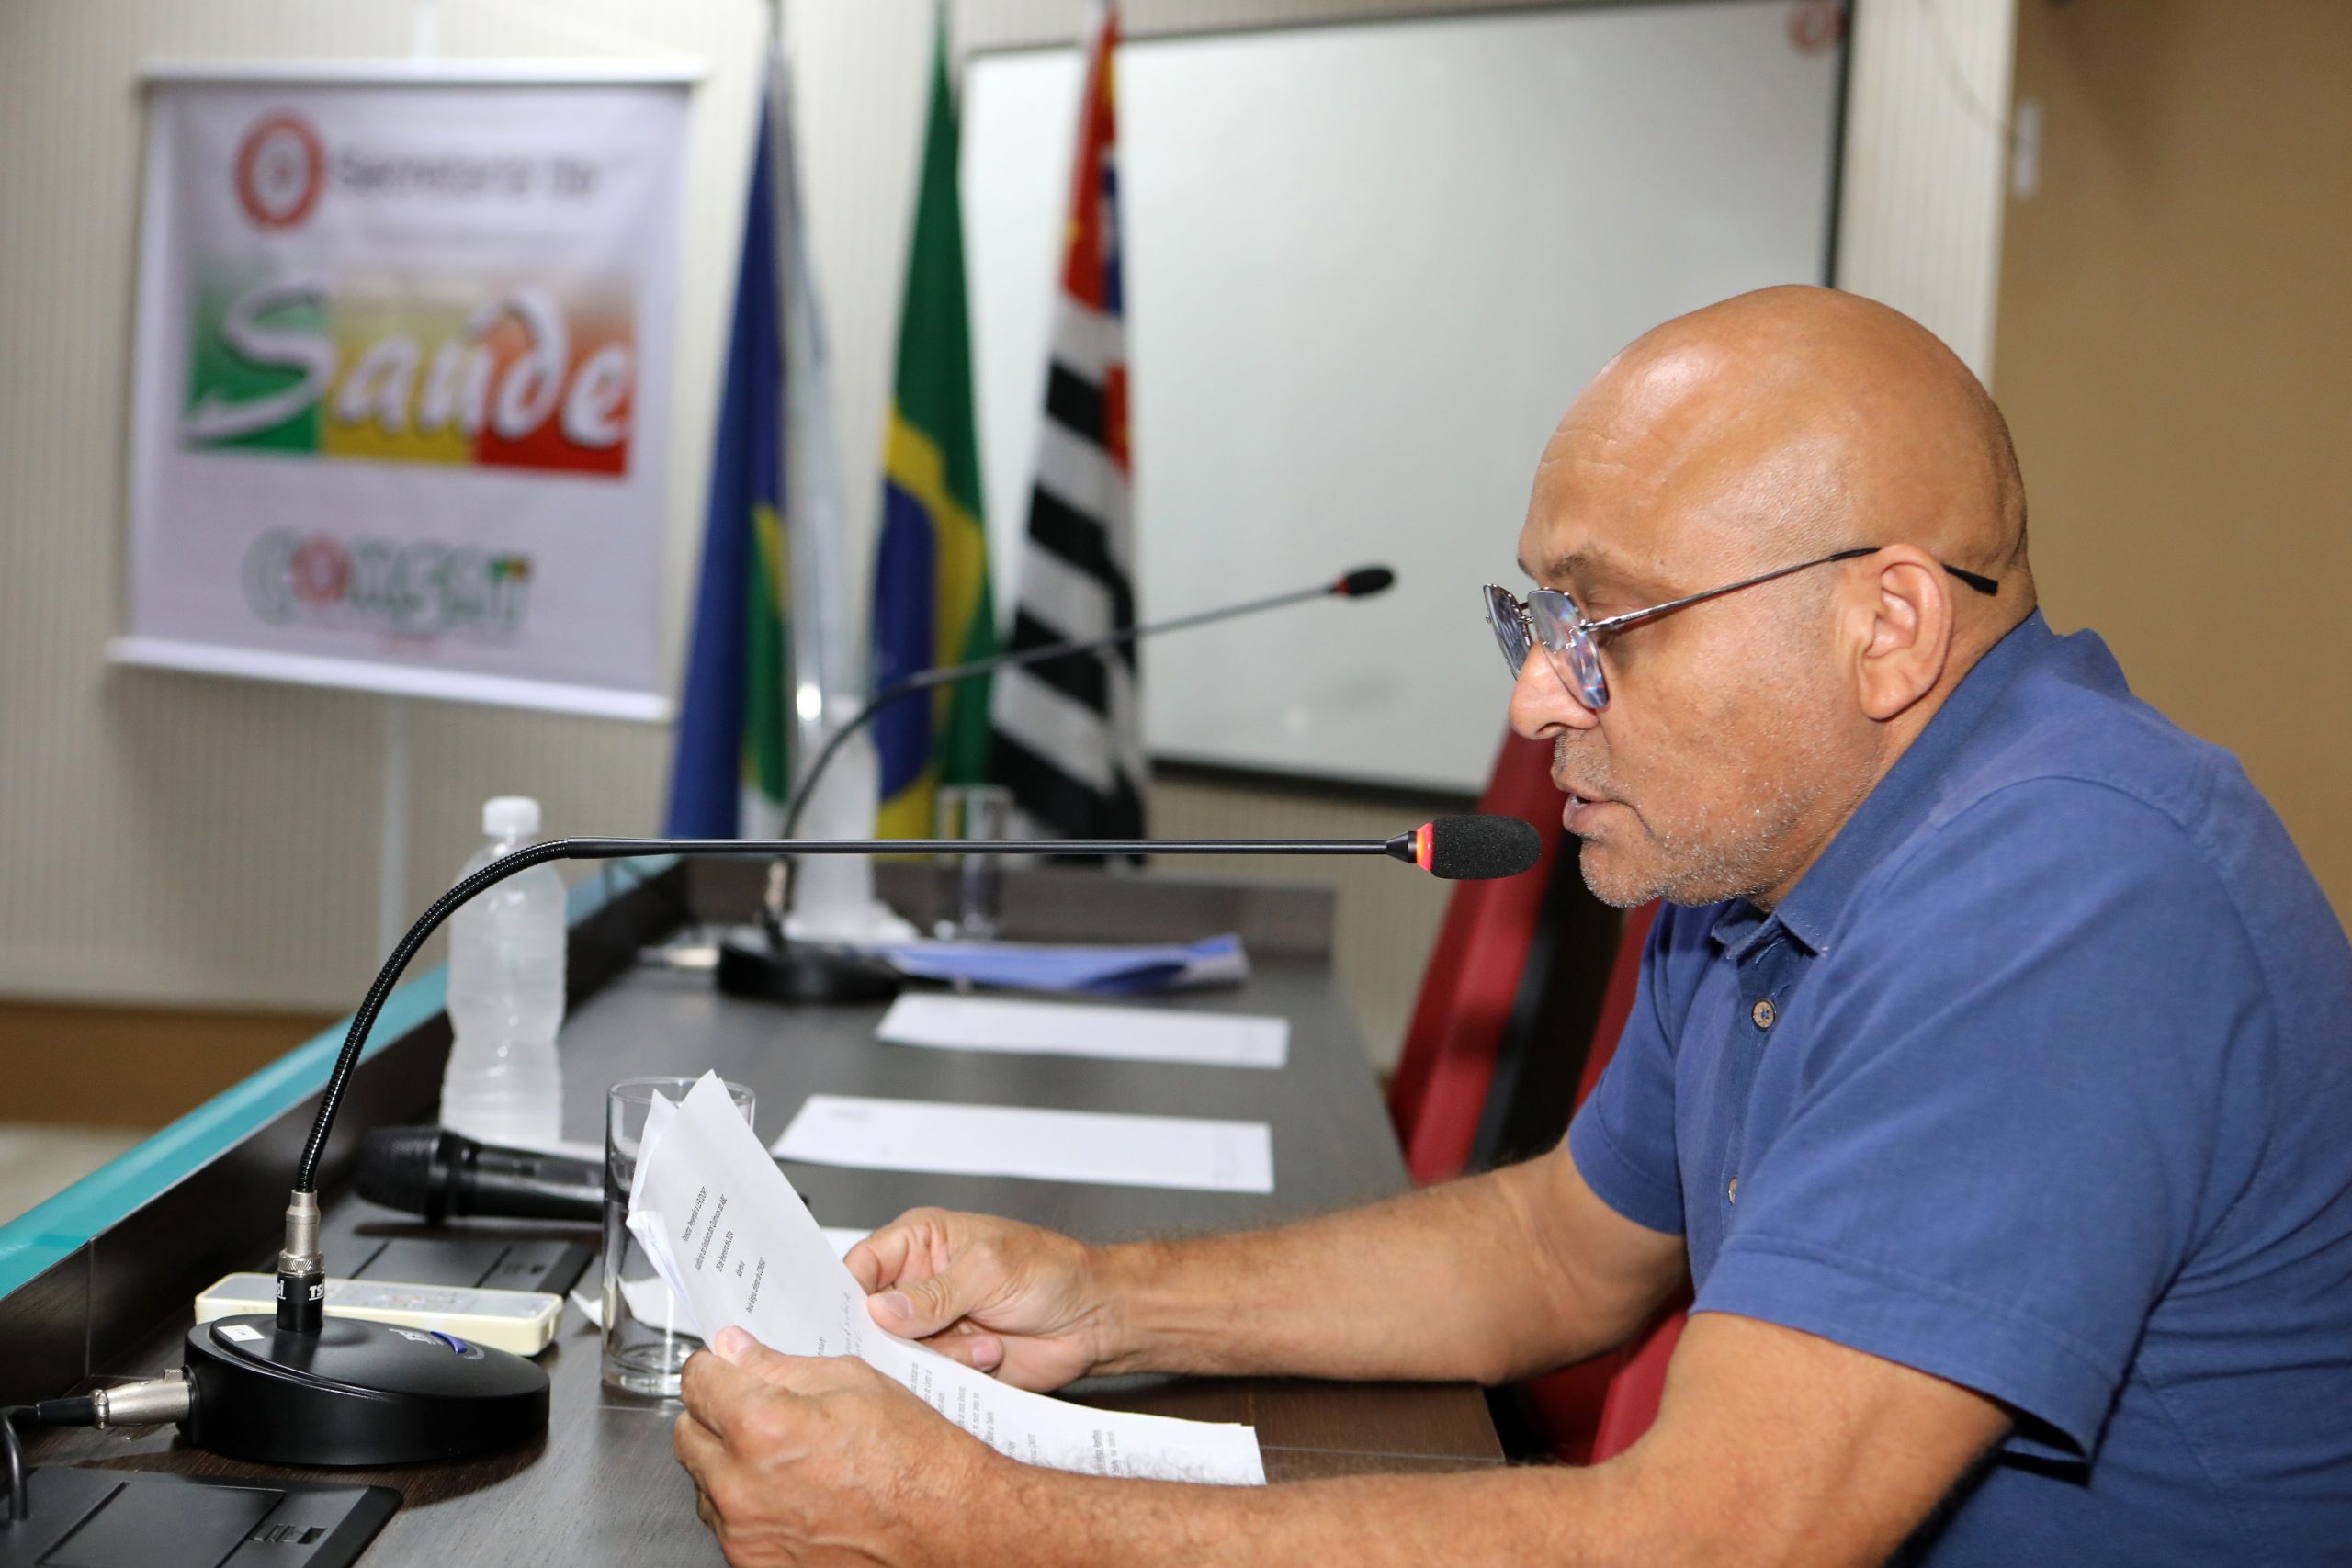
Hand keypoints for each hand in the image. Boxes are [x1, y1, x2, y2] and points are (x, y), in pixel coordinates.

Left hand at [675, 1326, 997, 1567]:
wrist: (949, 1528)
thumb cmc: (915, 1460)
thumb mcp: (853, 1382)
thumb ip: (780, 1366)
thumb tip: (736, 1351)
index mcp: (762, 1426)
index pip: (698, 1380)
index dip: (717, 1366)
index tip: (728, 1367)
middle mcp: (741, 1485)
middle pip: (688, 1433)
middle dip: (715, 1413)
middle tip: (756, 1407)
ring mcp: (745, 1533)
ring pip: (704, 1482)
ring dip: (728, 1463)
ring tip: (784, 1456)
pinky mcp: (755, 1565)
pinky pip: (726, 1525)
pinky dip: (747, 1506)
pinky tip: (789, 1492)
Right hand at [845, 1208, 1116, 1390]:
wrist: (1094, 1319)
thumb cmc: (1052, 1272)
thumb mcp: (989, 1269)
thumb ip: (933, 1293)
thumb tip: (880, 1309)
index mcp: (919, 1242)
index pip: (860, 1265)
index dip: (846, 1294)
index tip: (853, 1320)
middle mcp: (918, 1285)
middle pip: (868, 1318)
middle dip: (889, 1335)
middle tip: (917, 1338)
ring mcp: (931, 1327)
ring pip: (896, 1355)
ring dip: (937, 1355)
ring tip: (984, 1338)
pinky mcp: (948, 1363)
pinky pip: (926, 1379)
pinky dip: (955, 1373)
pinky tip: (990, 1353)